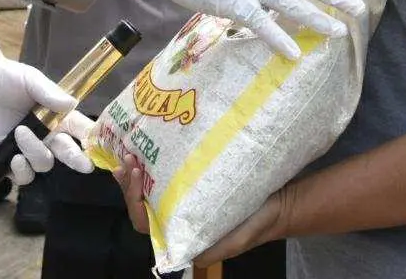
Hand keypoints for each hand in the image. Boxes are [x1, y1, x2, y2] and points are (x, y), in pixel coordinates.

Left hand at [0, 57, 93, 185]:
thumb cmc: (5, 78)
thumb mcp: (28, 78)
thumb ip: (47, 91)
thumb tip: (71, 103)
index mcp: (57, 115)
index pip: (81, 129)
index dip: (93, 138)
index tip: (99, 144)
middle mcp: (46, 135)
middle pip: (68, 153)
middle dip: (78, 160)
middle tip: (85, 165)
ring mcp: (28, 149)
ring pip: (44, 164)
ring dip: (36, 153)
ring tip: (20, 132)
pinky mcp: (8, 160)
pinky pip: (23, 175)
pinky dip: (22, 170)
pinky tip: (15, 157)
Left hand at [112, 154, 287, 261]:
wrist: (277, 201)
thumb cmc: (255, 222)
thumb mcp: (236, 240)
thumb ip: (213, 250)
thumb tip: (188, 257)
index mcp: (181, 232)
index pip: (145, 222)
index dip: (135, 201)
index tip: (136, 176)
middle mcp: (175, 215)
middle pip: (139, 203)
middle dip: (128, 182)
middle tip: (128, 157)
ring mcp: (179, 196)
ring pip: (145, 187)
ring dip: (133, 171)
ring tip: (129, 151)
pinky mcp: (187, 180)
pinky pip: (160, 172)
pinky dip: (147, 162)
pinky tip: (142, 147)